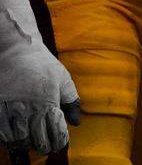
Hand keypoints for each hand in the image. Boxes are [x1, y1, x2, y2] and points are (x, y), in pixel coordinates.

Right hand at [0, 35, 80, 153]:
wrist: (15, 51)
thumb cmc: (42, 64)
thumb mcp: (63, 78)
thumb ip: (72, 101)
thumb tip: (77, 122)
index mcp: (49, 103)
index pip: (56, 133)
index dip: (59, 142)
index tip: (60, 144)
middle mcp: (30, 110)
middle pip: (38, 140)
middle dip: (45, 146)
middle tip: (47, 147)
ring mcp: (11, 111)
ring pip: (19, 140)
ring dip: (27, 144)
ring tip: (32, 143)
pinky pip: (3, 134)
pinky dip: (10, 139)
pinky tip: (16, 137)